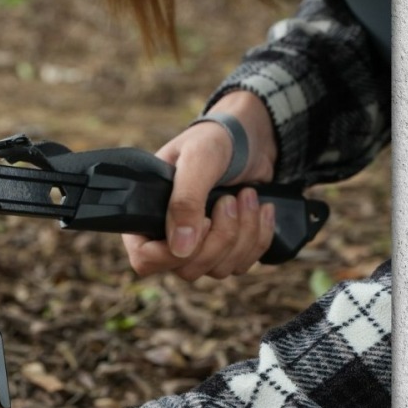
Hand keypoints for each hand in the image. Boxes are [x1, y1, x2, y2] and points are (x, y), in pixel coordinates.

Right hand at [123, 90, 278, 280]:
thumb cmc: (214, 140)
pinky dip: (259, 237)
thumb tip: (181, 249)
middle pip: (188, 270)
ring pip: (219, 269)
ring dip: (244, 233)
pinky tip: (262, 208)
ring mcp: (199, 247)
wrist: (249, 137)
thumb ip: (185, 202)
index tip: (202, 222)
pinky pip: (243, 264)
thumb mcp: (197, 160)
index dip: (172, 254)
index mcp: (149, 216)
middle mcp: (169, 238)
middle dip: (220, 238)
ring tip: (247, 195)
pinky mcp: (226, 249)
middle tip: (229, 199)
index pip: (145, 259)